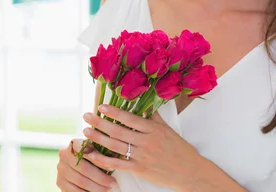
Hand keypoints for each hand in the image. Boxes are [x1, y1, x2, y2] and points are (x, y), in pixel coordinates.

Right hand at [56, 138, 118, 191]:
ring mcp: (60, 169)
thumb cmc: (95, 156)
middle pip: (84, 168)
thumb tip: (119, 154)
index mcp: (74, 143)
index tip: (112, 168)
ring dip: (96, 187)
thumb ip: (103, 150)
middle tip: (113, 183)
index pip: (86, 151)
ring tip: (107, 189)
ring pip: (80, 181)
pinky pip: (73, 190)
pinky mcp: (59, 182)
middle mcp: (64, 155)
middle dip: (101, 177)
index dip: (99, 160)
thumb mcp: (97, 150)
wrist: (79, 167)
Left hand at [82, 104, 203, 190]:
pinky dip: (103, 160)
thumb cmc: (180, 150)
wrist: (189, 171)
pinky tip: (92, 155)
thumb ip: (155, 118)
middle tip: (87, 116)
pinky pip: (117, 164)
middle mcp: (147, 140)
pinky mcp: (140, 169)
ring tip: (86, 132)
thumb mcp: (169, 130)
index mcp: (154, 128)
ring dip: (98, 138)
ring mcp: (142, 156)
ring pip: (115, 146)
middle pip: (118, 130)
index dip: (113, 112)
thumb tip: (145, 105)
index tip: (101, 106)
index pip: (129, 117)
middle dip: (100, 123)